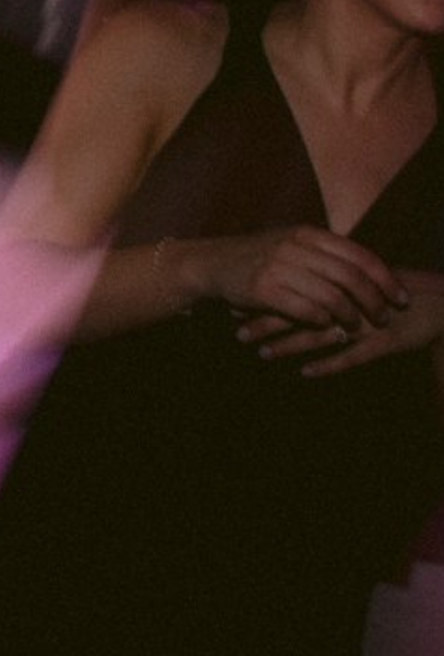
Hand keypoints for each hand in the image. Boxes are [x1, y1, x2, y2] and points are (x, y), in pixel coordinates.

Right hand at [201, 224, 407, 334]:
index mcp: (306, 233)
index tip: (400, 299)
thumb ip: (327, 254)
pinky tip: (324, 325)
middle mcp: (294, 245)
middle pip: (351, 277)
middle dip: (374, 302)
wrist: (212, 263)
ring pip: (332, 297)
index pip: (360, 256)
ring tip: (353, 326)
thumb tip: (373, 273)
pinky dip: (321, 322)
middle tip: (383, 318)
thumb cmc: (261, 257)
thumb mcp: (293, 244)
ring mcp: (277, 266)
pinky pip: (306, 311)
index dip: (386, 279)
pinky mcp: (263, 289)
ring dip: (349, 317)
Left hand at [246, 267, 443, 374]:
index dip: (262, 298)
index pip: (290, 288)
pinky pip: (352, 356)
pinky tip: (306, 373)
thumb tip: (287, 284)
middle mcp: (345, 300)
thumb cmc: (391, 291)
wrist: (438, 301)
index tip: (233, 307)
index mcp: (336, 282)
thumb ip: (324, 283)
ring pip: (318, 334)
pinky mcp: (383, 342)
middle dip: (265, 322)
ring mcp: (363, 322)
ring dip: (287, 345)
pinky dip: (328, 365)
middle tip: (236, 333)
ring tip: (261, 353)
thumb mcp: (356, 282)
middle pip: (297, 311)